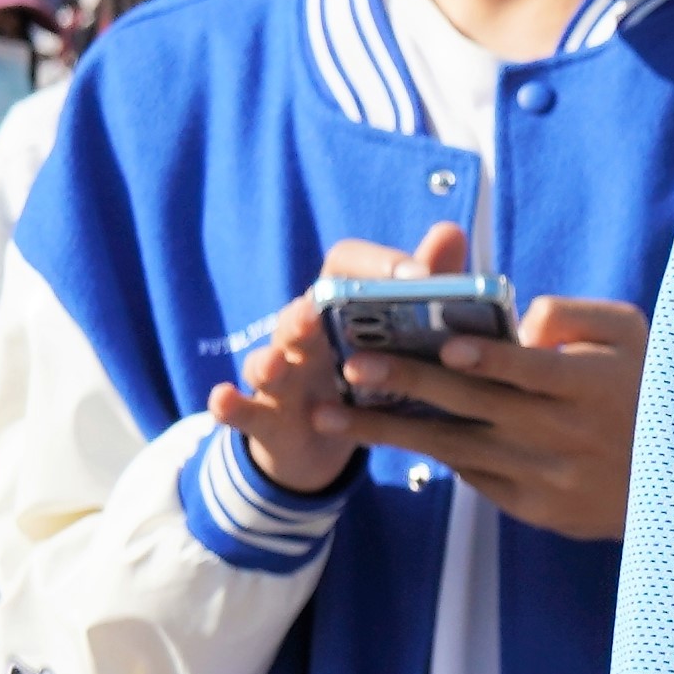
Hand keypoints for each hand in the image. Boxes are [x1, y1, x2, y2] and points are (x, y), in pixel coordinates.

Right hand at [206, 228, 444, 497]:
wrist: (327, 441)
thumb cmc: (371, 373)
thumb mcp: (403, 337)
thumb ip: (430, 290)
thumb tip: (450, 232)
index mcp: (340, 307)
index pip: (346, 265)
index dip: (377, 264)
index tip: (418, 277)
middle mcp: (304, 334)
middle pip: (298, 315)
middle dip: (304, 314)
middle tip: (314, 312)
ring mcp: (281, 376)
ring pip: (267, 362)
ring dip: (268, 361)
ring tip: (275, 362)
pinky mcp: (266, 416)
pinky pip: (242, 410)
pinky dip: (229, 405)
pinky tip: (223, 398)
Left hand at [212, 225, 654, 540]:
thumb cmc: (644, 385)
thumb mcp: (633, 334)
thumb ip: (576, 314)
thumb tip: (520, 320)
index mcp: (592, 386)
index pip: (533, 370)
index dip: (491, 359)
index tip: (446, 347)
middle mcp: (565, 433)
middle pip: (477, 406)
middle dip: (410, 384)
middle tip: (354, 365)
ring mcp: (545, 475)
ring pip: (454, 447)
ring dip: (387, 429)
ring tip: (329, 413)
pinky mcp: (531, 506)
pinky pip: (470, 473)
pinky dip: (427, 451)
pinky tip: (382, 431)